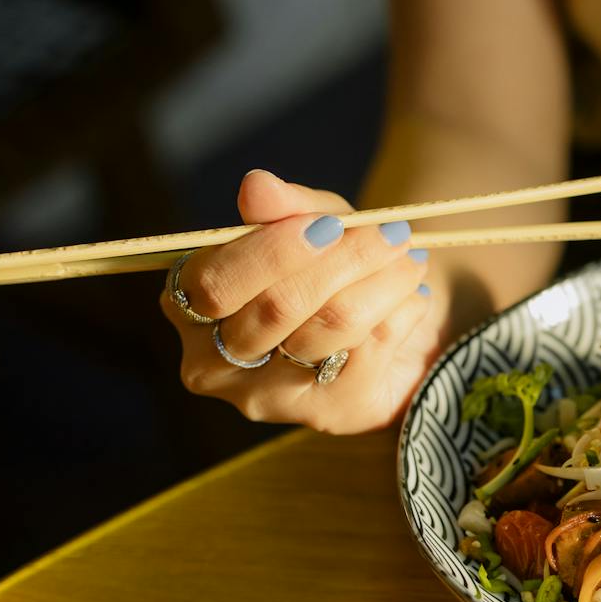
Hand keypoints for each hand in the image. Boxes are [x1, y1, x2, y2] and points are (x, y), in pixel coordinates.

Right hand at [161, 170, 446, 433]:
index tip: (331, 224)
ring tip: (409, 258)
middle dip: (343, 261)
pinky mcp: (325, 415)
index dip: (275, 250)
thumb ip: (286, 207)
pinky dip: (400, 314)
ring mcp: (268, 397)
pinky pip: (368, 353)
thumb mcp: (314, 223)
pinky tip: (412, 296)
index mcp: (189, 305)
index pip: (215, 283)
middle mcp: (214, 362)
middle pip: (276, 308)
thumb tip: (256, 186)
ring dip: (382, 284)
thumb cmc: (332, 267)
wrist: (390, 323)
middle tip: (392, 233)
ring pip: (328, 329)